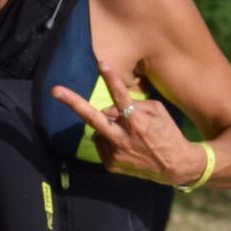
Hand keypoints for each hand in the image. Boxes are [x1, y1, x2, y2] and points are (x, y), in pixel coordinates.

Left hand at [49, 64, 201, 185]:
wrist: (175, 167)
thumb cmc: (167, 134)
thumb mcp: (158, 112)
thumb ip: (133, 106)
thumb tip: (108, 110)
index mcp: (137, 122)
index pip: (121, 96)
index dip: (110, 79)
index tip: (101, 63)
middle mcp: (122, 138)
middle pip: (92, 117)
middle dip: (72, 102)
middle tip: (54, 90)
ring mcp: (114, 153)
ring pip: (99, 130)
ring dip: (108, 126)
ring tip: (130, 136)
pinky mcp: (110, 164)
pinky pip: (102, 143)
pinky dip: (110, 140)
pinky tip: (126, 146)